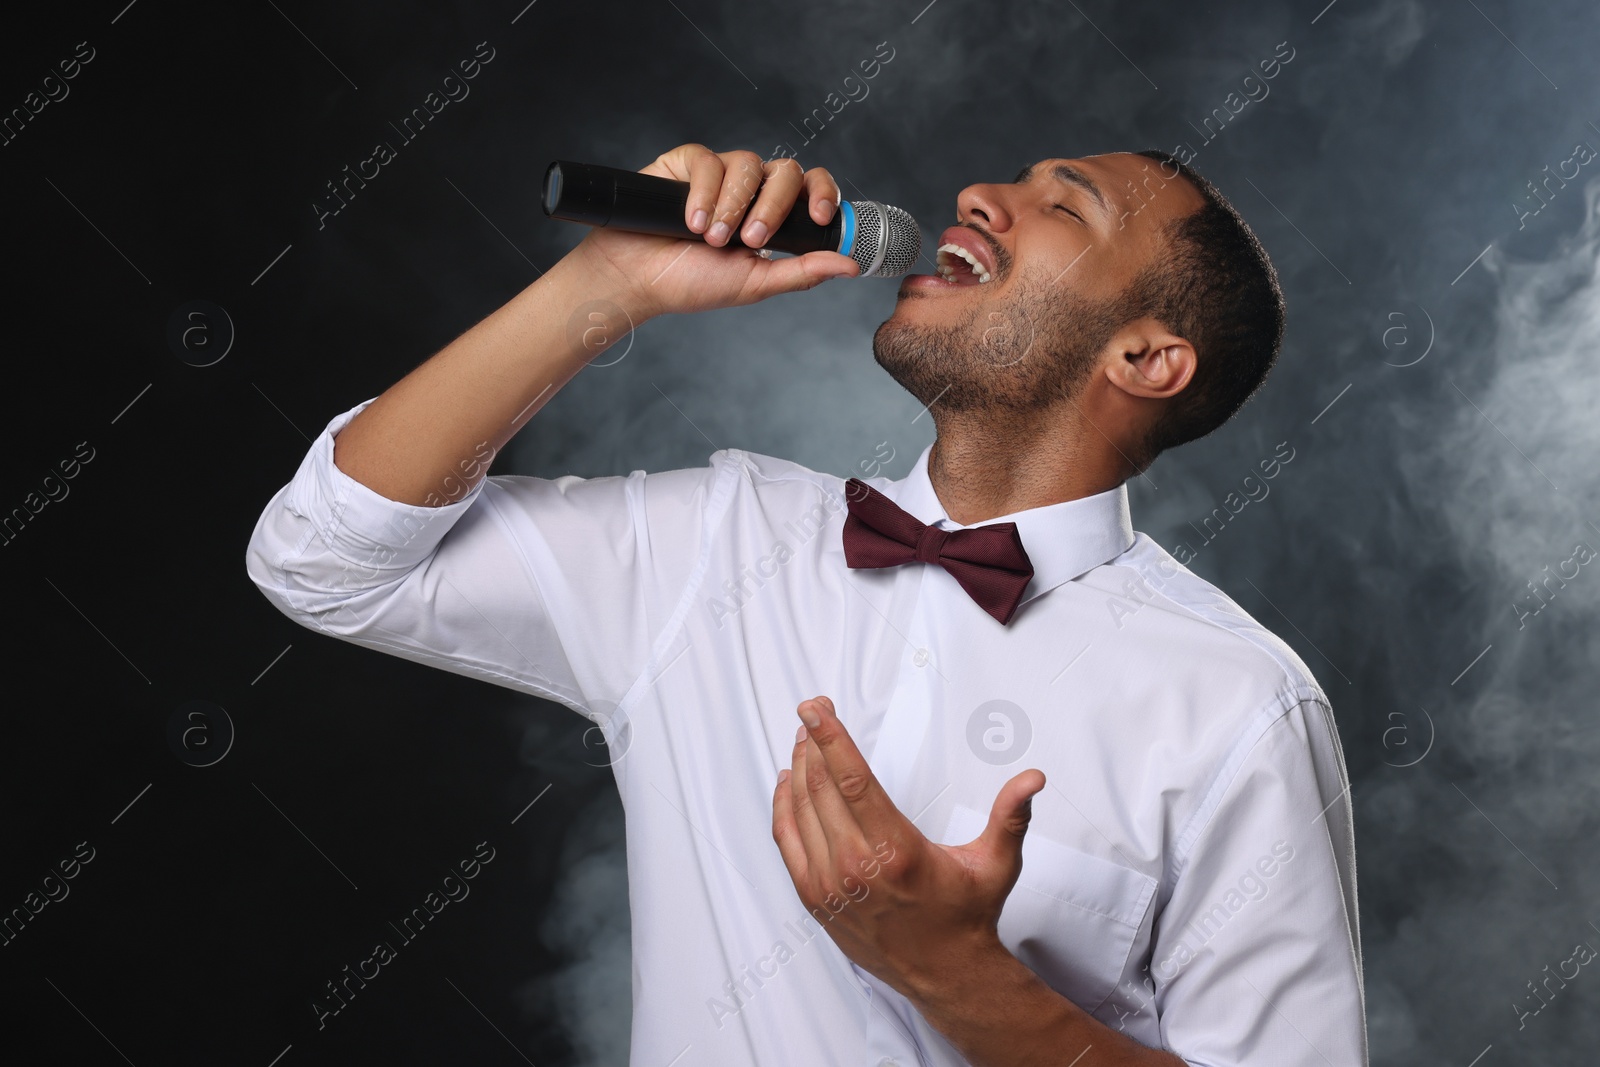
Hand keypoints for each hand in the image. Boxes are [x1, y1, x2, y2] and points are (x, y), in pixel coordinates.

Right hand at [571, 144, 858, 320]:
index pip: (810, 188)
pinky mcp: (686, 163)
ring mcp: (719, 174)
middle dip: (772, 208)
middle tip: (749, 241)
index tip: (818, 217)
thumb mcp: (755, 284)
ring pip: (747, 164)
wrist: (636, 278)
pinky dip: (703, 192)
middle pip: (785, 172)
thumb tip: (850, 266)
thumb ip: (802, 272)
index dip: (822, 193)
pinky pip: (708, 160)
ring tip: (710, 237)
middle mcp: (750, 190)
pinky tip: (689, 220)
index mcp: (773, 216)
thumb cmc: (691, 283)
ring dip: (732, 205)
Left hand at [771, 695, 1046, 1002]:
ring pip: (800, 810)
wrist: (943, 974)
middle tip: (813, 713)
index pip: (852, 780)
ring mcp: (830, 884)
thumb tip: (1033, 779)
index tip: (816, 708)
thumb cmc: (967, 915)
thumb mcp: (996, 863)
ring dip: (799, 768)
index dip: (831, 738)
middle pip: (821, 787)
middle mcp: (857, 867)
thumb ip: (1011, 816)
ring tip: (804, 739)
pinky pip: (788, 840)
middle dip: (813, 742)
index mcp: (897, 851)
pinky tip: (789, 782)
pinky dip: (783, 806)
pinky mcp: (814, 898)